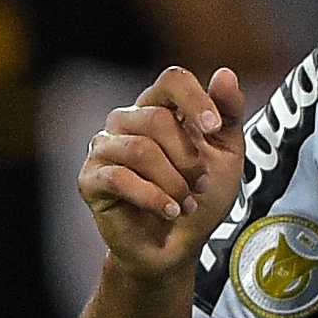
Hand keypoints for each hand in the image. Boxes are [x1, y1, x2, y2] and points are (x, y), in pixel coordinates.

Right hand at [79, 66, 245, 281]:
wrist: (179, 244)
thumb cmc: (202, 194)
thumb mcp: (227, 153)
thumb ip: (228, 114)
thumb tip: (225, 73)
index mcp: (160, 107)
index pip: (172, 80)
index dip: (196, 100)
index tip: (213, 128)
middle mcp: (127, 120)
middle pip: (157, 118)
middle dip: (188, 157)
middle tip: (200, 184)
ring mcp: (104, 148)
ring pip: (141, 149)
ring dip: (174, 182)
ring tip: (186, 202)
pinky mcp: (90, 179)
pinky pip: (120, 178)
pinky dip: (154, 198)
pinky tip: (170, 211)